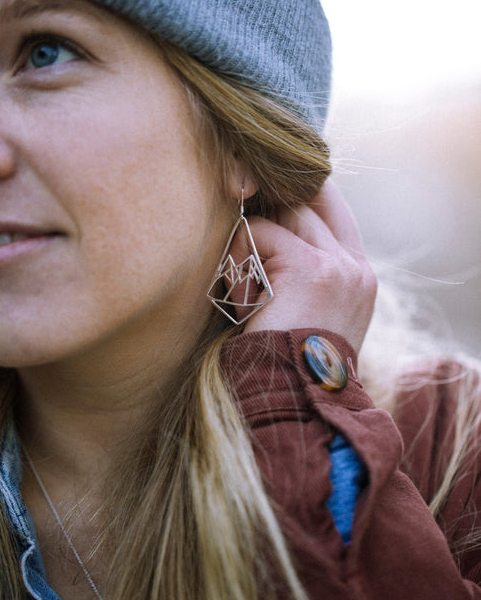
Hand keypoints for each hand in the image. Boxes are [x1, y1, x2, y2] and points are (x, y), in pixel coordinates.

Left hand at [231, 181, 376, 353]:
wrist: (292, 401)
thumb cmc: (286, 362)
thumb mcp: (307, 312)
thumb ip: (304, 269)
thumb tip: (268, 226)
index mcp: (360, 275)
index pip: (332, 206)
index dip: (298, 198)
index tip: (264, 213)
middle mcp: (356, 265)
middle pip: (305, 202)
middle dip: (267, 222)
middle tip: (246, 264)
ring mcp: (337, 264)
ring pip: (283, 212)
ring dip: (251, 245)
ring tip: (245, 290)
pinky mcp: (310, 266)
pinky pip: (259, 232)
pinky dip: (239, 259)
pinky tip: (241, 299)